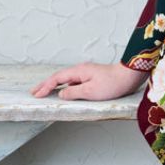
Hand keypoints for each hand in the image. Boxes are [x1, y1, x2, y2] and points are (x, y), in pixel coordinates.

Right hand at [29, 62, 147, 100]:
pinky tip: (63, 91)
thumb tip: (61, 94)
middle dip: (46, 84)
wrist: (129, 76)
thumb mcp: (90, 91)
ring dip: (54, 85)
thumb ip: (73, 93)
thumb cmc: (112, 84)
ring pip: (66, 79)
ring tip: (44, 91)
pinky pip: (73, 81)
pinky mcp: (92, 77)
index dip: (46, 87)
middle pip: (59, 77)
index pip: (57, 78)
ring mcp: (87, 73)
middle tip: (34, 92)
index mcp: (79, 71)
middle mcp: (81, 70)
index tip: (36, 95)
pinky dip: (64, 86)